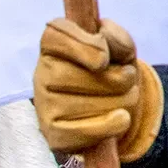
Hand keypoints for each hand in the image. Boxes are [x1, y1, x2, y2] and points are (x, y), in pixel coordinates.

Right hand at [32, 18, 163, 160]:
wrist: (107, 107)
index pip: (59, 34)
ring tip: (120, 98)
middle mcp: (41, 72)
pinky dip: (114, 125)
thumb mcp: (121, 46)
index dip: (88, 45)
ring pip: (98, 102)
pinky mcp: (52, 133)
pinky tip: (118, 118)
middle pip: (92, 73)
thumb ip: (115, 37)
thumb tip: (103, 43)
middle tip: (125, 79)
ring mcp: (44, 104)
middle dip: (123, 78)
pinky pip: (89, 131)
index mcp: (54, 42)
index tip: (105, 58)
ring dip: (124, 101)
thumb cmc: (112, 68)